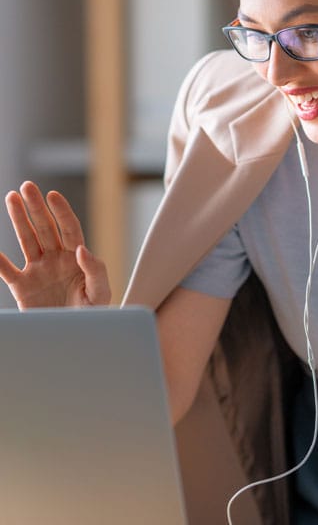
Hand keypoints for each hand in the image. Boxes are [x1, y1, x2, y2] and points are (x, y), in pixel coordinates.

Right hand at [0, 181, 110, 308]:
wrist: (75, 338)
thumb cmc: (94, 315)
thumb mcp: (101, 294)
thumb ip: (95, 271)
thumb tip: (82, 249)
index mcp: (77, 258)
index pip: (70, 229)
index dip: (61, 212)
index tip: (52, 196)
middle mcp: (57, 259)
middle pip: (45, 228)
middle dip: (36, 207)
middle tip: (27, 186)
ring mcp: (38, 270)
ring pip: (26, 239)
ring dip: (18, 219)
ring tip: (11, 197)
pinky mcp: (23, 287)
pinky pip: (6, 270)